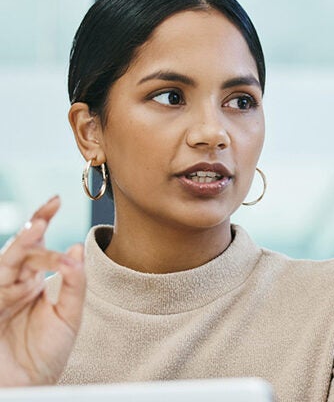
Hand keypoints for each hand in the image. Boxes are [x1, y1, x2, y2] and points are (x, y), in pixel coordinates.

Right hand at [0, 196, 85, 386]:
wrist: (28, 388)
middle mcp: (13, 285)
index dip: (43, 221)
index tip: (57, 200)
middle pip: (20, 249)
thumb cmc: (45, 354)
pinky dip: (10, 279)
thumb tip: (76, 248)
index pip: (38, 246)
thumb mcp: (69, 316)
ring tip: (37, 232)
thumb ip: (74, 282)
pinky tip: (25, 278)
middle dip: (32, 229)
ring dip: (20, 247)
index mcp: (32, 282)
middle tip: (47, 213)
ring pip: (6, 264)